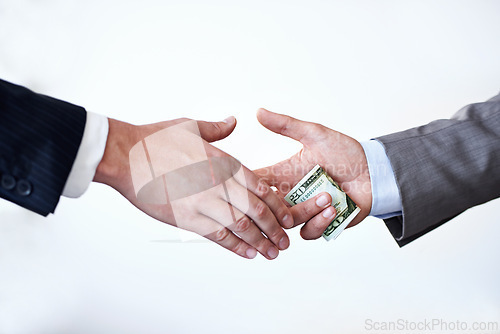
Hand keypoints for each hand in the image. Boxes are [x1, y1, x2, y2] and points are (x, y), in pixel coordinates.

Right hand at [94, 116, 292, 259]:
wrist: (125, 155)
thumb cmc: (155, 140)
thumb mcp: (190, 126)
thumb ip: (217, 128)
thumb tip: (232, 121)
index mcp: (223, 161)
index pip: (261, 187)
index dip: (277, 205)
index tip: (286, 216)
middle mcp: (218, 183)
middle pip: (256, 210)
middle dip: (274, 228)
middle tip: (284, 242)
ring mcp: (203, 201)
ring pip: (241, 226)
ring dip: (259, 242)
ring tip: (271, 253)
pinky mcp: (187, 218)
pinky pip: (218, 235)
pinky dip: (235, 246)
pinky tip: (247, 254)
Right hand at [254, 108, 371, 239]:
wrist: (374, 172)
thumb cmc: (346, 153)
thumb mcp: (315, 134)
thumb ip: (286, 125)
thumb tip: (259, 111)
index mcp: (282, 173)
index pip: (254, 181)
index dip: (245, 184)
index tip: (245, 182)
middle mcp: (289, 194)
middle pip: (265, 208)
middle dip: (272, 207)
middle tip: (291, 195)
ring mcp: (303, 211)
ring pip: (287, 223)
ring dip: (306, 211)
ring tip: (327, 197)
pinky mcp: (319, 224)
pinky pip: (308, 232)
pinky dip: (318, 223)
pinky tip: (332, 209)